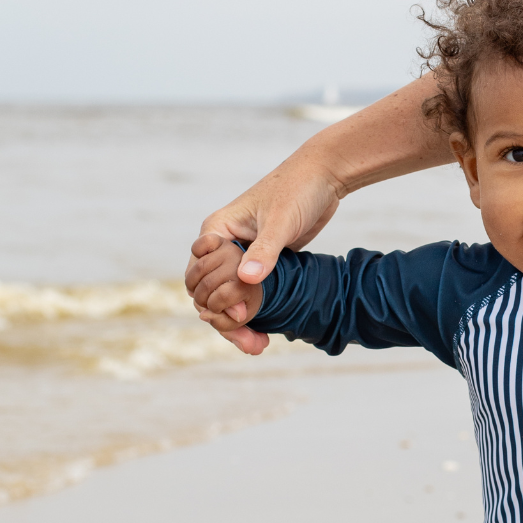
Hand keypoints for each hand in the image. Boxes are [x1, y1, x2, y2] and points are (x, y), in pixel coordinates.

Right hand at [190, 153, 344, 353]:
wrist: (323, 176)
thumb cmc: (298, 190)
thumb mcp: (281, 221)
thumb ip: (265, 251)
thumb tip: (247, 280)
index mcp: (217, 230)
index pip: (199, 275)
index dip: (214, 300)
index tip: (238, 317)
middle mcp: (224, 244)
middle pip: (210, 292)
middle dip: (225, 320)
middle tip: (252, 344)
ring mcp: (242, 255)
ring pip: (230, 297)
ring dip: (239, 322)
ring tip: (258, 346)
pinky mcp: (263, 262)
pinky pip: (250, 293)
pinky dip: (254, 312)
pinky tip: (266, 333)